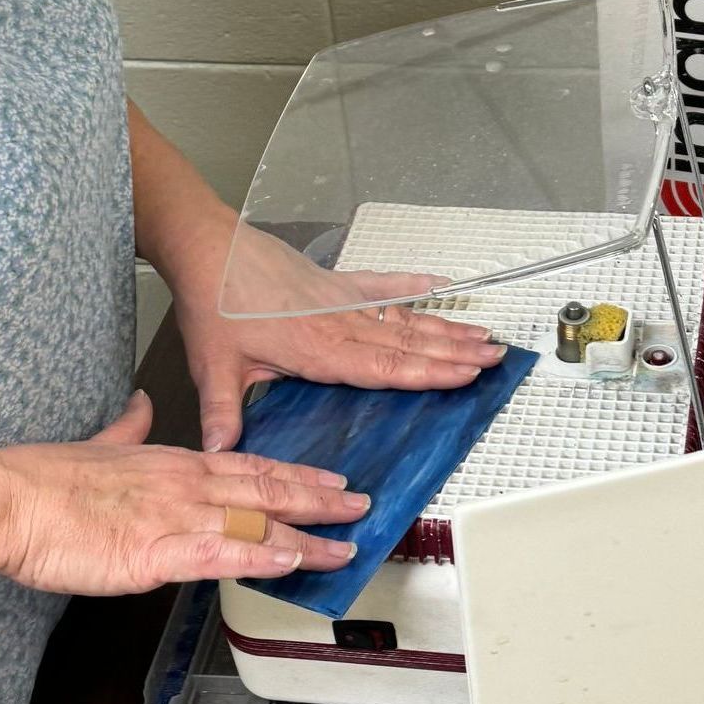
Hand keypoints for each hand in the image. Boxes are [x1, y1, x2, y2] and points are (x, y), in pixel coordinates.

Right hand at [0, 389, 372, 593]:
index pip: (250, 465)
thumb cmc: (45, 480)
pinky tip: (289, 562)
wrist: (8, 498)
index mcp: (173, 462)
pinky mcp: (153, 551)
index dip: (295, 474)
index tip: (330, 481)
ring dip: (306, 535)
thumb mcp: (99, 443)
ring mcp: (173, 516)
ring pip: (255, 523)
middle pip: (266, 490)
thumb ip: (126, 428)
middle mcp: (184, 484)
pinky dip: (259, 557)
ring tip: (345, 544)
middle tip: (362, 507)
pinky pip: (218, 554)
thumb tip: (139, 406)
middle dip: (319, 500)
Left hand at [175, 225, 505, 453]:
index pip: (383, 367)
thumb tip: (219, 455)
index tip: (465, 375)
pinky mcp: (333, 281)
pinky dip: (412, 284)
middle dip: (454, 352)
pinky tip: (441, 286)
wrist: (208, 248)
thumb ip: (223, 412)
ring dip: (444, 327)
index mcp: (317, 349)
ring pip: (403, 317)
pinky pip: (382, 284)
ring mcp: (340, 299)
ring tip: (482, 334)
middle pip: (407, 342)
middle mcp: (338, 323)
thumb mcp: (214, 365)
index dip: (427, 372)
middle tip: (495, 357)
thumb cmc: (213, 304)